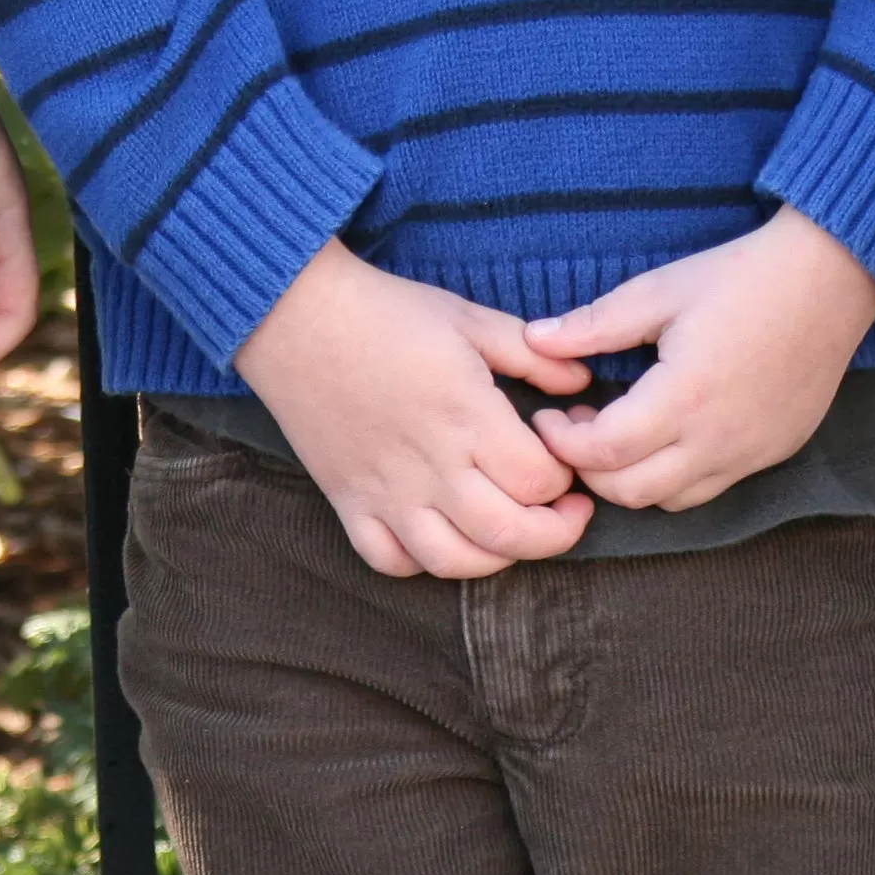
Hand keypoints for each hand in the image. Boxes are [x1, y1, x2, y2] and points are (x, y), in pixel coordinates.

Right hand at [232, 243, 593, 580]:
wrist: (294, 315)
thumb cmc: (386, 312)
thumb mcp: (470, 319)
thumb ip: (533, 355)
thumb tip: (581, 383)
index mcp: (466, 414)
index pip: (538, 479)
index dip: (566, 477)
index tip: (565, 457)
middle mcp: (430, 464)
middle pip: (511, 534)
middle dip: (556, 533)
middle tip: (568, 511)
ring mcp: (386, 492)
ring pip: (455, 562)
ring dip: (498, 557)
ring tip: (513, 530)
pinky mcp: (349, 503)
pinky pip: (390, 561)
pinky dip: (423, 562)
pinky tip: (444, 535)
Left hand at [520, 210, 874, 512]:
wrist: (831, 280)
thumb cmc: (742, 277)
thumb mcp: (659, 291)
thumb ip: (594, 325)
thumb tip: (534, 341)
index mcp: (683, 396)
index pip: (603, 452)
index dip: (564, 444)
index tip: (550, 419)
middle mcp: (717, 439)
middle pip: (630, 492)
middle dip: (590, 472)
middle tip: (577, 432)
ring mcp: (749, 454)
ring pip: (669, 502)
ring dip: (632, 481)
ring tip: (620, 435)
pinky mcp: (772, 454)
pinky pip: (710, 488)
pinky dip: (675, 478)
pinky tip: (667, 436)